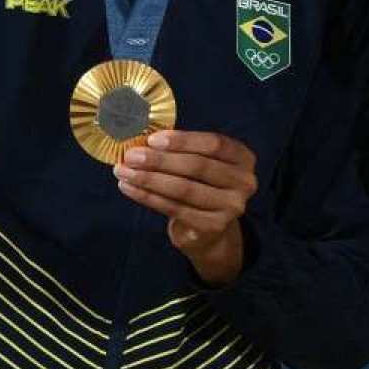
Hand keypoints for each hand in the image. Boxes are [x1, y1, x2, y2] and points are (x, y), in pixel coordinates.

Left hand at [114, 131, 258, 285]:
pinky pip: (174, 209)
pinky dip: (148, 197)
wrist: (211, 229)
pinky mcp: (212, 227)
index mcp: (244, 158)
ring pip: (184, 189)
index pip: (215, 144)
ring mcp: (231, 207)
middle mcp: (244, 183)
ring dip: (149, 179)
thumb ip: (181, 150)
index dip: (183, 141)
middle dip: (160, 160)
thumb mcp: (201, 162)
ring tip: (124, 171)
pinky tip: (129, 187)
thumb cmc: (201, 184)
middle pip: (198, 167)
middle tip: (132, 155)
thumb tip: (143, 139)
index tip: (153, 139)